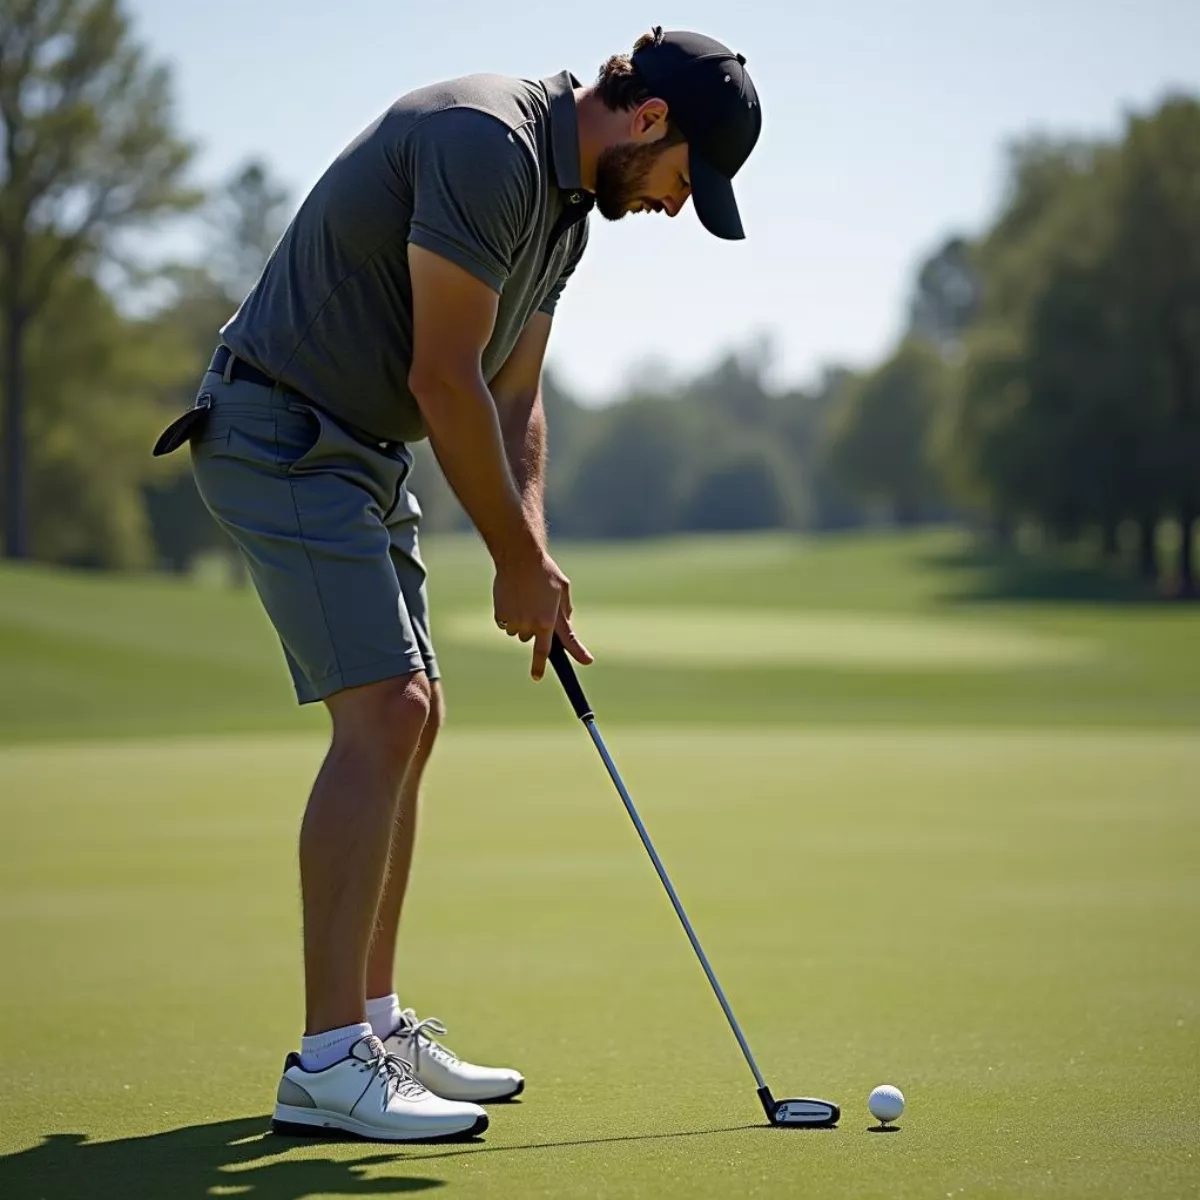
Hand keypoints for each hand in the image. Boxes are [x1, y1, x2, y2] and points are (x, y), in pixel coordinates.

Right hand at [493, 549, 592, 679]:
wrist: (518, 557)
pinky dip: (508, 616)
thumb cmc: (545, 572)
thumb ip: (565, 614)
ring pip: (518, 632)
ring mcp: (513, 621)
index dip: (539, 666)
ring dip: (522, 621)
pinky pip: (505, 624)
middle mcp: (529, 624)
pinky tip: (513, 598)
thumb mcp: (563, 591)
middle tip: (536, 605)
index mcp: (548, 621)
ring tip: (525, 598)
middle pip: (531, 638)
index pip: (544, 651)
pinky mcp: (500, 615)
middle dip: (535, 627)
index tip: (536, 677)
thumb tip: (565, 630)